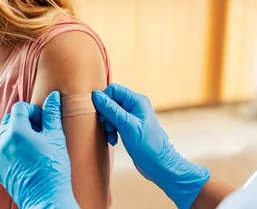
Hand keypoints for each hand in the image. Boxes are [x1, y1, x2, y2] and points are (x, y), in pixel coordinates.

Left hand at [0, 91, 78, 208]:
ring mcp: (0, 159)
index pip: (19, 108)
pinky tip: (31, 159)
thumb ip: (52, 114)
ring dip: (20, 136)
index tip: (44, 122)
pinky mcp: (1, 172)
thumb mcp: (56, 137)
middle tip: (41, 132)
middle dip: (24, 121)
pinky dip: (16, 151)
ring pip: (7, 137)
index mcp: (16, 132)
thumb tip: (53, 96)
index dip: (33, 111)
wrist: (47, 199)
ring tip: (37, 146)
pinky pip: (5, 153)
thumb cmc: (53, 168)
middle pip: (10, 121)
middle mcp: (4, 143)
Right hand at [92, 84, 209, 208]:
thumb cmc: (148, 146)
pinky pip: (115, 124)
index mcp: (137, 101)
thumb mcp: (127, 126)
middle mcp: (135, 107)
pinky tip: (113, 141)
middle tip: (107, 127)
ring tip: (111, 136)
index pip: (114, 90)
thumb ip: (111, 110)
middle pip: (111, 102)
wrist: (160, 166)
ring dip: (107, 125)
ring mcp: (132, 118)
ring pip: (111, 114)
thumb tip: (96, 95)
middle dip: (105, 114)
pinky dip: (111, 131)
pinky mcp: (130, 128)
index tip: (101, 115)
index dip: (104, 100)